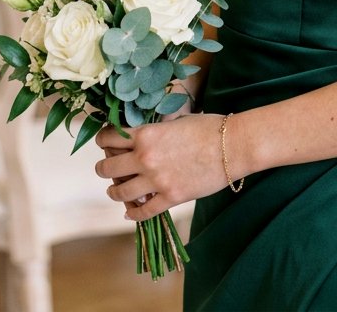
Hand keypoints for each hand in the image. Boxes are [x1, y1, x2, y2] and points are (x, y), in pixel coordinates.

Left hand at [95, 114, 227, 221]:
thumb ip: (155, 130)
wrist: (233, 145)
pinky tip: (129, 213)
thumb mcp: (176, 121)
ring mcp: (156, 181)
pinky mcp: (170, 198)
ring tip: (114, 190)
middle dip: (103, 167)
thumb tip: (142, 136)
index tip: (104, 142)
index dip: (103, 140)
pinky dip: (132, 214)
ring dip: (113, 191)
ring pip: (120, 192)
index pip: (110, 138)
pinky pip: (142, 212)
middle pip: (108, 167)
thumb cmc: (208, 127)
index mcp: (146, 135)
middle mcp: (145, 158)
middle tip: (105, 167)